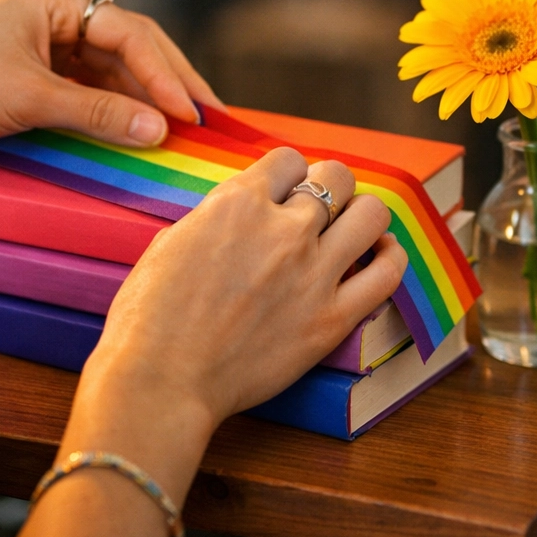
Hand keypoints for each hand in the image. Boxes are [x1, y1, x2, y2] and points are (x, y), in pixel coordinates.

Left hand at [0, 0, 221, 149]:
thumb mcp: (31, 100)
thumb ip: (99, 114)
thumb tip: (161, 130)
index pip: (128, 33)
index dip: (165, 75)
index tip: (192, 115)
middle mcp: (52, 9)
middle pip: (125, 45)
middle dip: (164, 81)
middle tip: (208, 116)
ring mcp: (42, 38)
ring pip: (107, 67)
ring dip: (139, 97)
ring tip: (178, 128)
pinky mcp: (31, 66)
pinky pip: (84, 83)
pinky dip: (110, 106)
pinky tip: (135, 127)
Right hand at [84, 149, 407, 430]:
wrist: (161, 377)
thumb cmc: (149, 315)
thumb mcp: (171, 241)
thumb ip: (214, 220)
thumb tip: (235, 218)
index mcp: (238, 203)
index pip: (288, 159)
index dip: (287, 174)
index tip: (282, 191)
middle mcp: (283, 228)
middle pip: (336, 176)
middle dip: (328, 185)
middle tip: (318, 207)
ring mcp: (313, 272)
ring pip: (371, 214)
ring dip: (361, 215)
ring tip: (349, 229)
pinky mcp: (332, 319)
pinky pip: (387, 274)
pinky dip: (388, 258)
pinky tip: (377, 256)